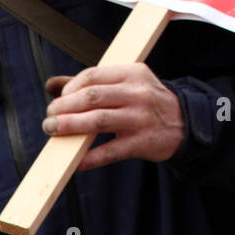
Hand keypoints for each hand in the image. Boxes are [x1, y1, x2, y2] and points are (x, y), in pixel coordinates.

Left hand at [42, 64, 184, 168]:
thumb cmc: (147, 101)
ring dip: (70, 127)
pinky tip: (74, 161)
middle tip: (49, 118)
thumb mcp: (126, 83)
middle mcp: (138, 93)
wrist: (185, 123)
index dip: (69, 89)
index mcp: (133, 73)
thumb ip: (90, 83)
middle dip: (64, 108)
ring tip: (52, 131)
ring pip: (98, 121)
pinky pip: (109, 152)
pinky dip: (88, 157)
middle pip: (92, 97)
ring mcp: (141, 118)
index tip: (58, 100)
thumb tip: (51, 84)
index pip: (93, 76)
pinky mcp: (142, 143)